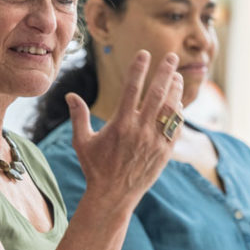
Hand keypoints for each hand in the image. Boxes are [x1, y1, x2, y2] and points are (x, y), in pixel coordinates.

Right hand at [67, 50, 183, 208]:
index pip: (132, 89)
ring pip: (170, 109)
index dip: (139, 69)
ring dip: (176, 90)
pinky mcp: (165, 152)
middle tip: (172, 56)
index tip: (144, 54)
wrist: (114, 196)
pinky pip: (175, 127)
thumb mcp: (82, 142)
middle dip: (166, 72)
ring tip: (178, 76)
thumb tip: (70, 95)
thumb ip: (79, 116)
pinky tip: (179, 102)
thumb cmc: (95, 168)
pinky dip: (178, 112)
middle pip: (157, 94)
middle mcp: (140, 130)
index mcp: (120, 124)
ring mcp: (155, 141)